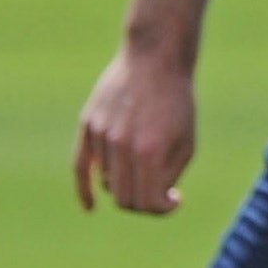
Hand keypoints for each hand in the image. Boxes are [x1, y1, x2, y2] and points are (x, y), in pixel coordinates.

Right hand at [74, 43, 196, 213]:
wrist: (155, 59)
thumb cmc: (177, 102)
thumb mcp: (187, 141)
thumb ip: (170, 176)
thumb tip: (155, 201)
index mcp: (150, 151)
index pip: (147, 202)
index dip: (163, 208)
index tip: (174, 199)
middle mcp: (121, 146)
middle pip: (124, 199)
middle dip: (143, 203)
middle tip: (157, 193)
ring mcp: (101, 135)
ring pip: (108, 182)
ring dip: (127, 182)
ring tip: (147, 161)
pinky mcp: (88, 124)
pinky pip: (80, 166)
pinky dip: (84, 190)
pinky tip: (90, 207)